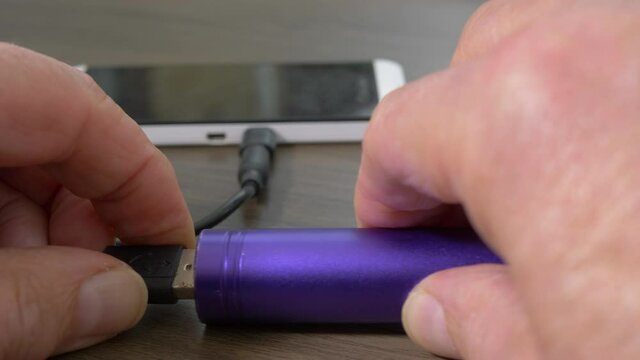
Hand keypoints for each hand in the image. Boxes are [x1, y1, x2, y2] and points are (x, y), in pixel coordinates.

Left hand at [0, 44, 193, 357]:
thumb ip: (27, 302)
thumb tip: (113, 299)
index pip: (84, 112)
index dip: (145, 182)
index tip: (173, 241)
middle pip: (60, 132)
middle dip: (94, 216)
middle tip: (101, 281)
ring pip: (24, 152)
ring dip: (46, 226)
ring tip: (39, 287)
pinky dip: (6, 220)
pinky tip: (3, 267)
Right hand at [356, 1, 639, 357]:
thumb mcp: (562, 357)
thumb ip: (480, 325)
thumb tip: (442, 307)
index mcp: (528, 120)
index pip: (398, 132)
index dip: (383, 190)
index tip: (391, 224)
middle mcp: (602, 53)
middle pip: (474, 62)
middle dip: (454, 133)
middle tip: (463, 204)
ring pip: (557, 41)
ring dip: (533, 105)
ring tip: (545, 188)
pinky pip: (626, 62)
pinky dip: (605, 103)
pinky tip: (617, 171)